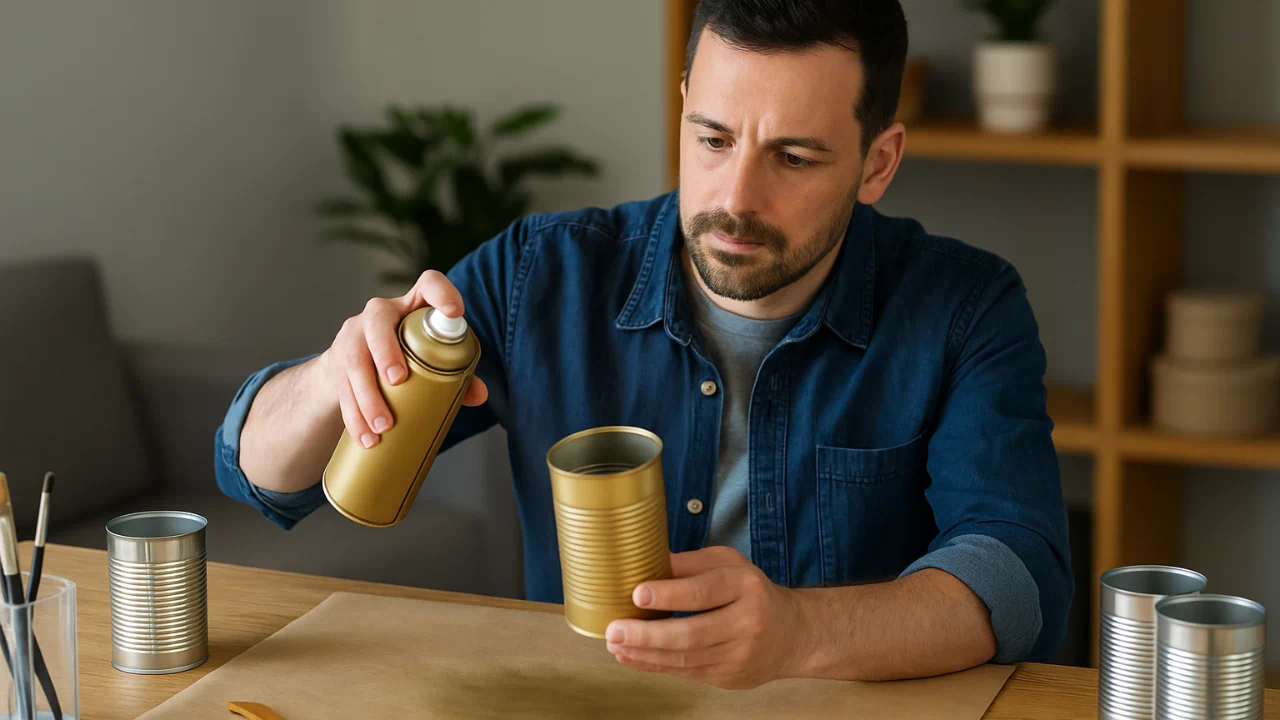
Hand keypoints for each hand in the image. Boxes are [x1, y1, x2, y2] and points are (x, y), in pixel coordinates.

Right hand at [320, 270, 487, 448]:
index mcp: (412, 306)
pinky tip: (365, 436)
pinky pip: (341, 388)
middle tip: (398, 380)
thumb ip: (457, 373)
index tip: (455, 312)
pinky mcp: (336, 362)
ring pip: (354, 360)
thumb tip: (479, 395)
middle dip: (386, 352)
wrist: (354, 367)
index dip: (442, 293)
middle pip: (378, 323)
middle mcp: (380, 314)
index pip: (429, 283)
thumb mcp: (430, 357)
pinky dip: (354, 415)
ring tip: (383, 426)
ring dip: (367, 395)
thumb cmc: (406, 356)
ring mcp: (354, 336)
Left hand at [604, 547, 808, 689]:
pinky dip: (654, 666)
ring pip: (686, 658)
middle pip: (692, 633)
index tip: (637, 594)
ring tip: (615, 643)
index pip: (703, 592)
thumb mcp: (728, 565)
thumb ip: (689, 564)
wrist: (792, 634)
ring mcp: (738, 655)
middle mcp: (746, 623)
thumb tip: (645, 560)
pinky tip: (631, 657)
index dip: (669, 594)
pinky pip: (686, 673)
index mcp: (745, 587)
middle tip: (615, 629)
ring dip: (645, 653)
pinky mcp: (729, 677)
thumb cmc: (752, 592)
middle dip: (648, 634)